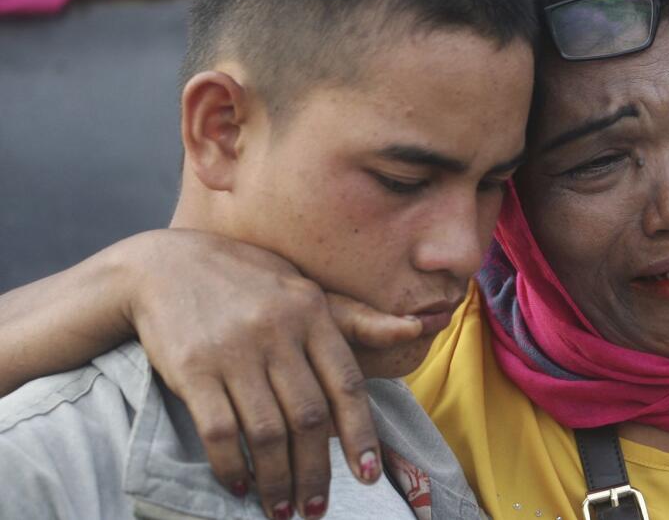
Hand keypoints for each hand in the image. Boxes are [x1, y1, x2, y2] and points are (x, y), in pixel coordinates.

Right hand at [120, 229, 421, 518]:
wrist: (163, 264)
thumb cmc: (245, 279)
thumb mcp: (302, 287)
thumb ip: (353, 319)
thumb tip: (412, 330)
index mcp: (311, 312)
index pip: (346, 384)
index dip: (361, 434)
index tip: (369, 474)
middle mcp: (277, 332)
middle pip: (309, 418)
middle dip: (316, 472)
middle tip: (316, 508)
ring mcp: (234, 351)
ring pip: (267, 433)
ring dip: (277, 480)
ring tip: (282, 510)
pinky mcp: (192, 368)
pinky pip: (220, 431)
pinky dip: (232, 466)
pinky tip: (241, 485)